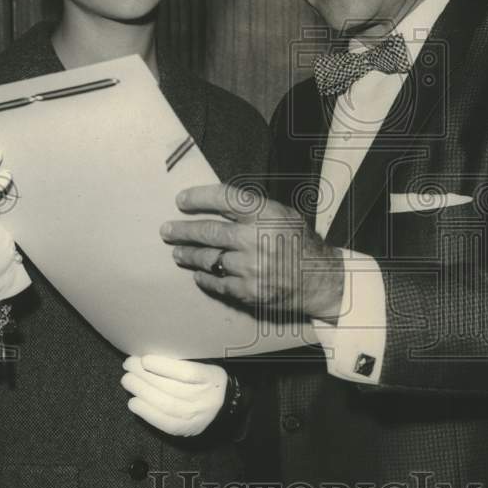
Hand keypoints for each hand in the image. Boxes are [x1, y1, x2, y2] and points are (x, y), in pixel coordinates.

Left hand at [121, 355, 227, 436]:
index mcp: (211, 378)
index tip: (144, 359)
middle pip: (171, 388)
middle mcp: (205, 398)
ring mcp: (196, 416)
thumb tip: (149, 355)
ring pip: (165, 404)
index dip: (164, 367)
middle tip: (129, 365)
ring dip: (142, 392)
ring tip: (128, 380)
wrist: (224, 405)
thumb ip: (183, 360)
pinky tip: (134, 402)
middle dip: (145, 376)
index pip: (188, 373)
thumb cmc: (205, 379)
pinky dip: (146, 412)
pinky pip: (164, 422)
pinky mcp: (186, 429)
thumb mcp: (204, 364)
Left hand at [160, 184, 343, 320]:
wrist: (320, 281)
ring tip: (178, 253)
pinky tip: (198, 274)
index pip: (223, 198)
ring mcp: (250, 266)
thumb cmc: (301, 244)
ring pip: (208, 258)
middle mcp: (255, 239)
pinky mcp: (248, 290)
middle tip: (167, 230)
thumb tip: (218, 203)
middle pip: (208, 231)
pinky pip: (217, 282)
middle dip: (182, 230)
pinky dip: (205, 278)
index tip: (181, 200)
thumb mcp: (284, 215)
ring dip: (189, 255)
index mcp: (265, 214)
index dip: (198, 197)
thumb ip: (254, 210)